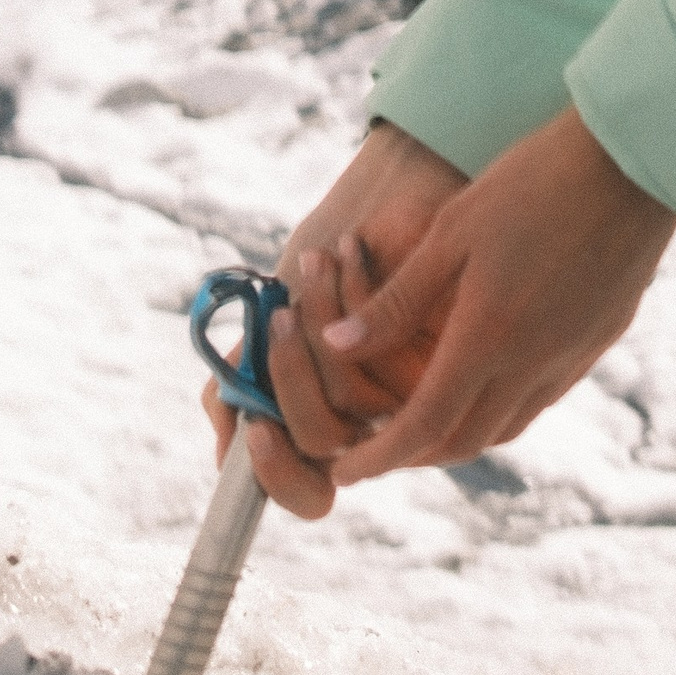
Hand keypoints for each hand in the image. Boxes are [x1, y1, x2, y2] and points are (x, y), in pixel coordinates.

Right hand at [200, 122, 466, 518]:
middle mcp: (374, 419)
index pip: (304, 487)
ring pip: (347, 394)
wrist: (398, 187)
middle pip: (319, 439)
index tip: (256, 430)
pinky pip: (378, 347)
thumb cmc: (338, 254)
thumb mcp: (281, 314)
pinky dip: (350, 294)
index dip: (276, 473)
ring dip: (319, 317)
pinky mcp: (446, 354)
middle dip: (289, 374)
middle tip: (281, 316)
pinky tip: (353, 251)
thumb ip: (252, 376)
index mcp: (328, 420)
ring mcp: (412, 392)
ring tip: (319, 260)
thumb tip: (229, 436)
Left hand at [318, 107, 675, 484]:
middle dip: (414, 457)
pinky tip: (484, 380)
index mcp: (490, 337)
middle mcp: (535, 362)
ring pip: (507, 426)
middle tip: (377, 450)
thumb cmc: (532, 181)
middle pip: (465, 442)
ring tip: (423, 421)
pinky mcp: (599, 341)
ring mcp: (574, 356)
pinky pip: (541, 397)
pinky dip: (501, 408)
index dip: (379, 457)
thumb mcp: (453, 231)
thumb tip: (337, 345)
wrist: (634, 160)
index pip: (425, 425)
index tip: (345, 470)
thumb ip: (398, 299)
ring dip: (459, 436)